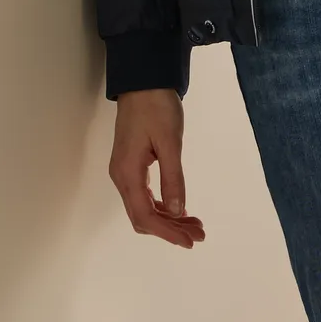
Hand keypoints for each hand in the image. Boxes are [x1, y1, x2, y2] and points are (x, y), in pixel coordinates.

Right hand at [109, 88, 205, 247]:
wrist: (143, 81)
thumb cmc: (156, 107)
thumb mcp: (169, 142)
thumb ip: (172, 177)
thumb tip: (176, 211)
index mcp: (128, 174)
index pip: (145, 215)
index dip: (167, 232)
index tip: (189, 241)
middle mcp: (122, 177)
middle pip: (143, 216)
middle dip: (170, 229)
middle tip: (198, 234)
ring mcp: (125, 171)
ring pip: (144, 207)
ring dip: (168, 218)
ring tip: (194, 224)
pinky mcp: (132, 164)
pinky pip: (145, 194)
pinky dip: (163, 204)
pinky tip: (179, 208)